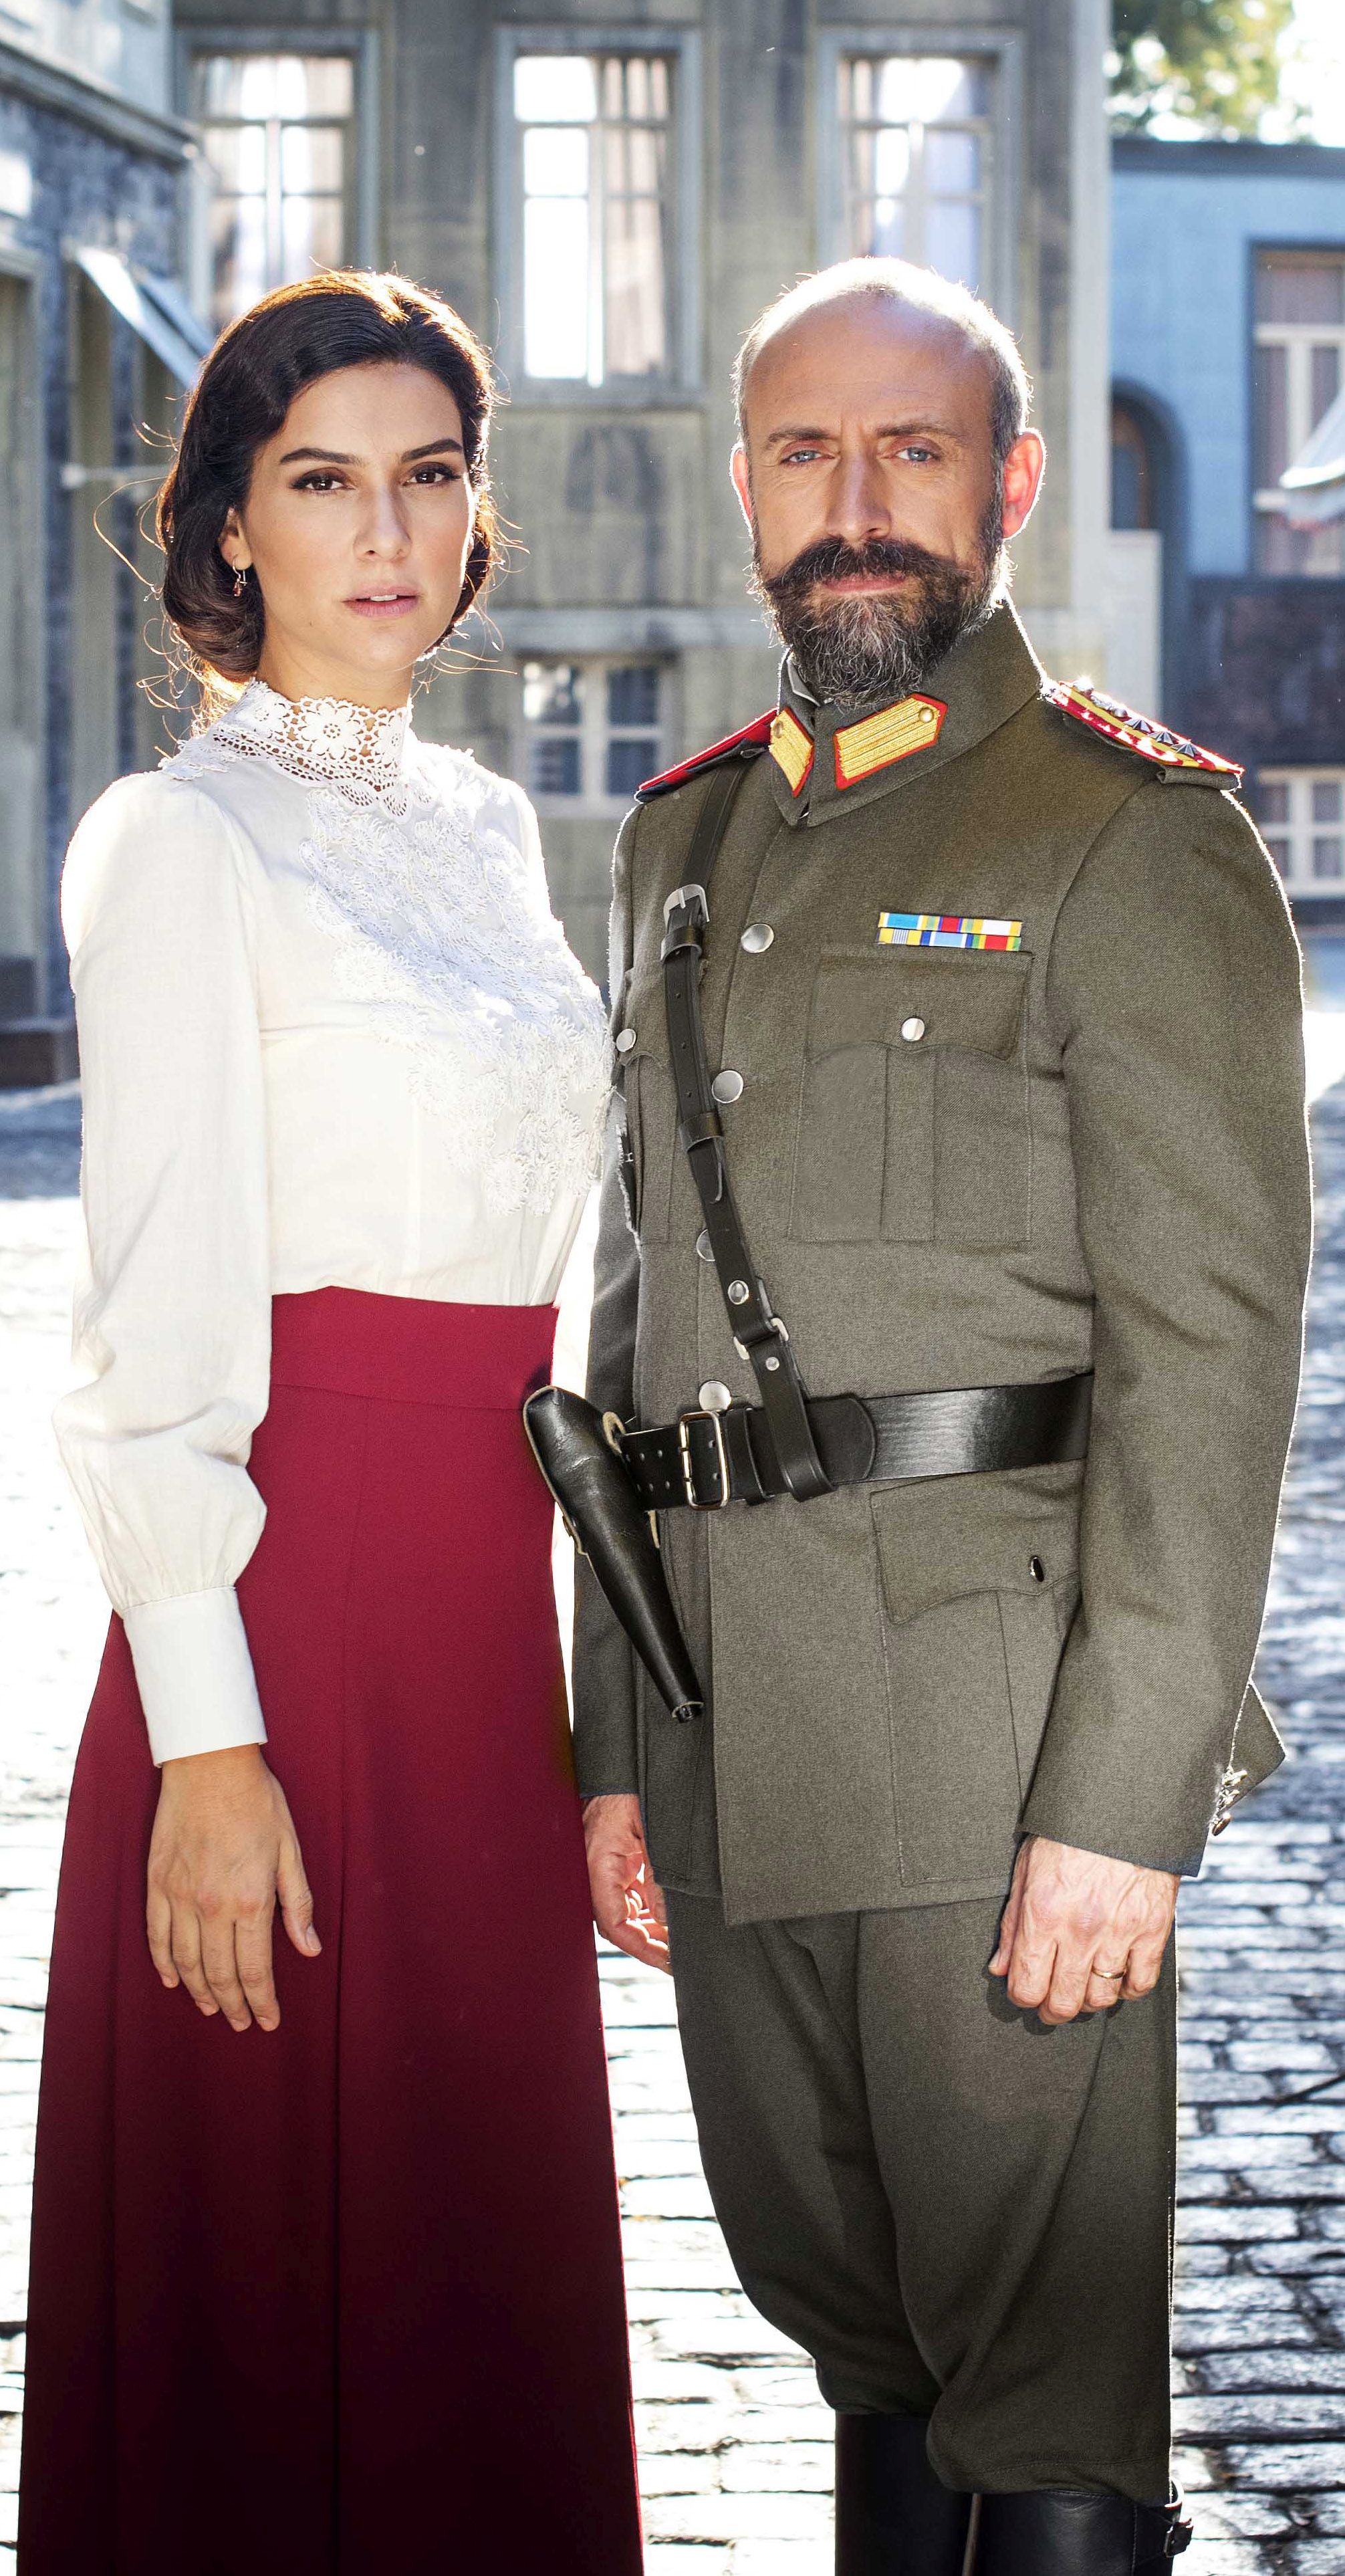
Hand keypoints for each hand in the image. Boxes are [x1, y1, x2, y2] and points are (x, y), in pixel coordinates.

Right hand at [146, 1745, 320, 2032]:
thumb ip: (297, 1903)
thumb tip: (309, 1948)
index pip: (254, 1970)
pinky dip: (164, 1962)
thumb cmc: (257, 1801)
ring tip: (212, 2009)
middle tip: (243, 2023)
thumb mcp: (290, 1849)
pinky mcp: (157, 1883)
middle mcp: (212, 1906)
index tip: (267, 2021)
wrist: (209, 1763)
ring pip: (186, 1962)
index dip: (261, 2002)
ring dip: (200, 1991)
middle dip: (234, 2005)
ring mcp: (180, 1896)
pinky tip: (173, 1979)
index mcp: (250, 1900)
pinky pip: (157, 1935)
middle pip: (220, 1973)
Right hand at [583, 1792, 670, 1974]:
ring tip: (676, 1943)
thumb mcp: (651, 1834)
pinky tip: (668, 1920)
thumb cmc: (629, 1791)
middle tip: (676, 1958)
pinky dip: (648, 1912)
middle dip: (647, 1944)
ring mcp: (608, 1871)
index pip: (614, 1924)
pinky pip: (630, 1897)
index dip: (640, 1948)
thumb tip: (667, 1920)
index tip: (665, 1960)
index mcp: (599, 1867)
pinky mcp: (617, 1865)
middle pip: (619, 1925)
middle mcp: (599, 1874)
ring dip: (649, 1930)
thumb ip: (658, 1880)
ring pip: (626, 1914)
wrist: (620, 1768)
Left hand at [989, 1834, 1177, 2026]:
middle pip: (1063, 2002)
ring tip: (1082, 1988)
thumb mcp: (1027, 1868)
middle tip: (1051, 2003)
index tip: (1025, 1991)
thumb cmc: (1069, 1833)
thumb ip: (1012, 1924)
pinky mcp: (1152, 1930)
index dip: (1021, 1998)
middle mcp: (1080, 1930)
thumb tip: (1000, 1968)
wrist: (1122, 1805)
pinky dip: (1127, 1990)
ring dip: (1088, 2001)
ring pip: (1100, 1999)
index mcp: (1043, 1914)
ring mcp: (1119, 1933)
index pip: (1026, 1986)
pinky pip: (1140, 1983)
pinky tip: (1116, 1977)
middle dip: (1051, 2010)